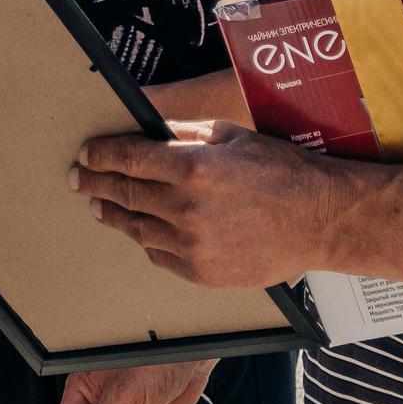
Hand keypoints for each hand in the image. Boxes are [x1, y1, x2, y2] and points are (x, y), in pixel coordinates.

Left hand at [71, 120, 343, 287]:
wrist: (322, 219)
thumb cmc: (282, 171)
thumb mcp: (232, 135)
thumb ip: (184, 135)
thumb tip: (146, 131)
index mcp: (193, 167)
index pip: (128, 158)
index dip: (101, 155)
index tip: (87, 155)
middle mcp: (187, 208)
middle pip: (126, 194)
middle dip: (97, 183)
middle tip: (80, 179)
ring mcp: (193, 245)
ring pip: (137, 228)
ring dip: (115, 214)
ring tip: (102, 206)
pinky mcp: (203, 272)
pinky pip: (160, 256)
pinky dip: (147, 241)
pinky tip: (142, 231)